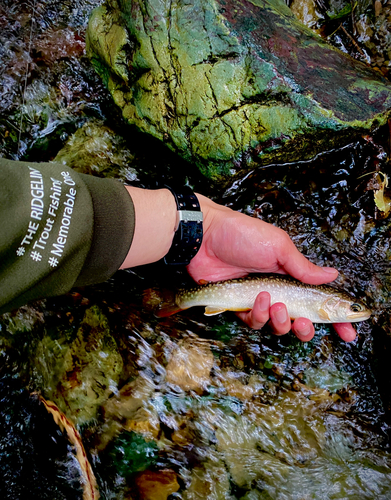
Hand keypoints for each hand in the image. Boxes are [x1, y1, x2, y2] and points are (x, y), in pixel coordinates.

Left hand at [187, 195, 355, 342]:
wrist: (206, 237)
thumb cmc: (243, 235)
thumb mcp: (278, 246)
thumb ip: (303, 267)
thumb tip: (332, 275)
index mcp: (292, 274)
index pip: (318, 301)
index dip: (334, 320)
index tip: (348, 333)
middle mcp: (278, 289)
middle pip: (299, 320)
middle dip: (306, 328)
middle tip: (304, 323)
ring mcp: (258, 299)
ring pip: (277, 325)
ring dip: (280, 320)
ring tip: (275, 304)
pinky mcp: (238, 305)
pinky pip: (254, 321)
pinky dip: (258, 315)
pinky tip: (257, 300)